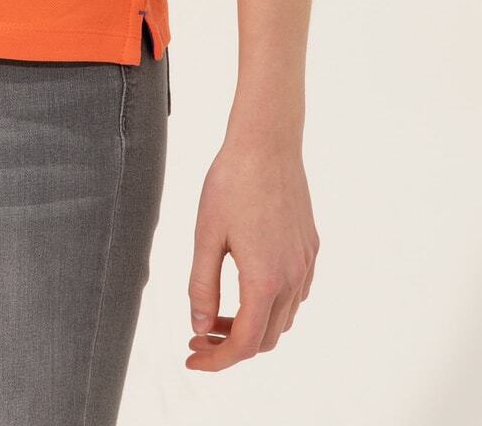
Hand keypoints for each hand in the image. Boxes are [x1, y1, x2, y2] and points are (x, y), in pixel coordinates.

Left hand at [186, 136, 318, 369]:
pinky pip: (296, 294)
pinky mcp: (311, 248)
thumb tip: (198, 325)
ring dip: (251, 326)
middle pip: (265, 338)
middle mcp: (292, 278)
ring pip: (283, 319)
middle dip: (230, 345)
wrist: (267, 143)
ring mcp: (306, 264)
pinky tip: (246, 287)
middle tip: (197, 334)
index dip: (216, 359)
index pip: (243, 343)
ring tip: (216, 313)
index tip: (191, 357)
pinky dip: (270, 305)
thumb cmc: (231, 184)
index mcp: (264, 280)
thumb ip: (202, 286)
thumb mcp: (206, 236)